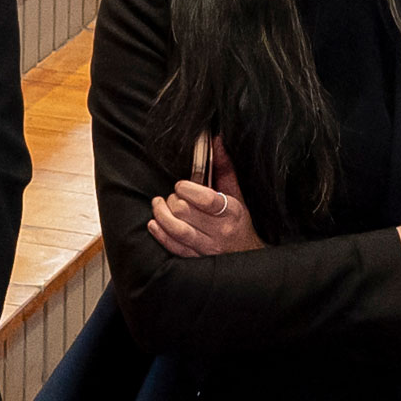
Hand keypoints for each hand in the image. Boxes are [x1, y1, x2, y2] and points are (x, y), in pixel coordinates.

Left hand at [148, 141, 262, 257]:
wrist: (246, 253)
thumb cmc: (238, 222)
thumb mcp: (236, 194)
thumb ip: (225, 168)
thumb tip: (217, 141)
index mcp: (232, 212)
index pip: (206, 199)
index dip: (188, 189)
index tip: (181, 185)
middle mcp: (220, 231)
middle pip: (186, 212)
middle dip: (173, 200)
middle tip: (172, 197)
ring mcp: (208, 247)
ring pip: (177, 230)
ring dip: (162, 215)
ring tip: (158, 205)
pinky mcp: (197, 258)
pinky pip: (174, 247)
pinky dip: (160, 234)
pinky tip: (154, 223)